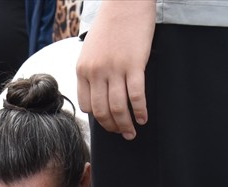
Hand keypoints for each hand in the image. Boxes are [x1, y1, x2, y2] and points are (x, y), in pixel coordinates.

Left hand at [76, 0, 154, 138]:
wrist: (125, 3)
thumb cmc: (110, 24)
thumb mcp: (91, 49)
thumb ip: (92, 70)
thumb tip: (99, 92)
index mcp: (83, 69)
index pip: (87, 105)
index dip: (98, 118)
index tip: (107, 123)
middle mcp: (96, 72)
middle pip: (102, 111)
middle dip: (112, 127)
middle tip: (122, 133)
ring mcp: (114, 69)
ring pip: (118, 108)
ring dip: (126, 124)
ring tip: (133, 131)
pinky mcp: (134, 65)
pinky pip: (136, 96)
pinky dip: (140, 111)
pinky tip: (144, 117)